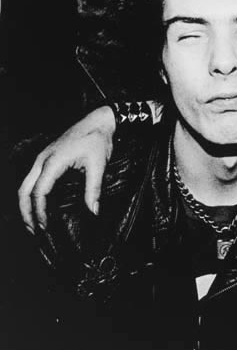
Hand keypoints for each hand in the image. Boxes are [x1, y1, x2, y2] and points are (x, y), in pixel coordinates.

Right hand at [18, 106, 116, 231]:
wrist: (99, 120)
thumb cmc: (98, 139)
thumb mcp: (98, 165)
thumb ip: (94, 189)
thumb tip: (94, 211)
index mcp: (53, 161)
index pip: (39, 192)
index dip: (40, 212)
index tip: (44, 227)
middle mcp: (42, 160)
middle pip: (24, 190)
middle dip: (25, 211)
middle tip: (33, 231)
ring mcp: (42, 158)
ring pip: (25, 184)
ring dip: (26, 204)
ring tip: (32, 222)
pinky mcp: (46, 157)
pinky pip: (32, 178)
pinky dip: (31, 194)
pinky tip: (39, 204)